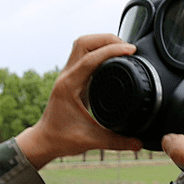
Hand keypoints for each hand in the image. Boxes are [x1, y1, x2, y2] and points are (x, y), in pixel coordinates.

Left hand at [15, 34, 142, 168]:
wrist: (44, 141)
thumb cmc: (61, 139)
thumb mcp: (91, 141)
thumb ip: (117, 142)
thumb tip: (138, 144)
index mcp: (69, 86)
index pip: (90, 58)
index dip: (112, 50)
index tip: (130, 51)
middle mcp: (66, 76)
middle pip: (84, 42)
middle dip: (107, 39)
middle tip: (127, 47)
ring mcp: (67, 75)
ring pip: (82, 45)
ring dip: (101, 42)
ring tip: (121, 48)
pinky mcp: (71, 78)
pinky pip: (84, 55)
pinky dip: (98, 51)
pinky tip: (111, 58)